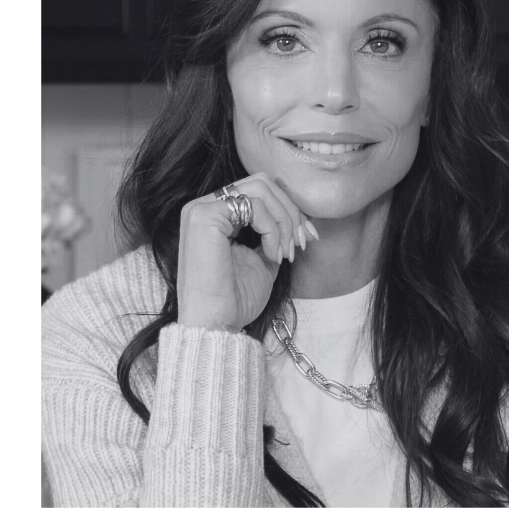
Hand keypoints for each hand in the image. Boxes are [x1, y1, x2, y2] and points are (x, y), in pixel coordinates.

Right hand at [177, 172, 318, 331]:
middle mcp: (205, 206)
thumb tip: (304, 223)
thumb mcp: (263, 260)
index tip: (307, 238)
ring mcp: (201, 208)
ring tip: (286, 253)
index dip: (289, 210)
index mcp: (216, 214)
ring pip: (260, 189)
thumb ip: (276, 235)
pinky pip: (253, 205)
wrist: (215, 325)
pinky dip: (272, 229)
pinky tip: (272, 255)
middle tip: (299, 244)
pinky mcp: (204, 216)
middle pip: (262, 183)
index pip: (259, 191)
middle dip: (290, 212)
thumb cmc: (235, 299)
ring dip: (284, 220)